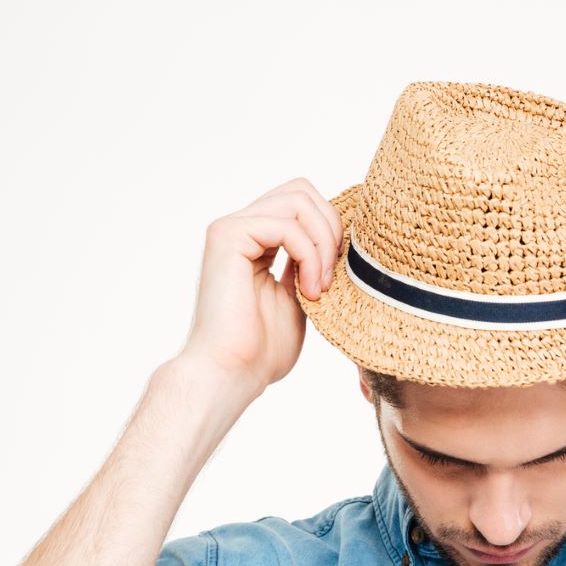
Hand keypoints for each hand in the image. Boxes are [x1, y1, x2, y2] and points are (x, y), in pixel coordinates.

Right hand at [176, 177, 342, 397]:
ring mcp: (231, 228)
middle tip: (332, 276)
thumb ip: (311, 265)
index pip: (302, 204)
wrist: (230, 374)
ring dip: (323, 242)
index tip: (336, 276)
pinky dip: (310, 255)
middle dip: (331, 228)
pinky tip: (309, 290)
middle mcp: (241, 228)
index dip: (330, 230)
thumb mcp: (299, 299)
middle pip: (301, 190)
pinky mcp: (228, 236)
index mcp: (255, 241)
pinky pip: (287, 225)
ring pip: (298, 199)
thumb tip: (338, 237)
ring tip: (320, 286)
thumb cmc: (261, 351)